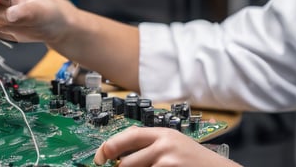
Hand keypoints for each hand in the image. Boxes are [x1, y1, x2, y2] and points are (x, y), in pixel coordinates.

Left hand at [94, 126, 240, 166]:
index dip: (107, 148)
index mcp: (163, 133)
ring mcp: (167, 160)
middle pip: (126, 162)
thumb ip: (151, 146)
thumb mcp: (174, 145)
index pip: (126, 136)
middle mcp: (164, 144)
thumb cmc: (196, 162)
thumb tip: (121, 154)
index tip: (99, 158)